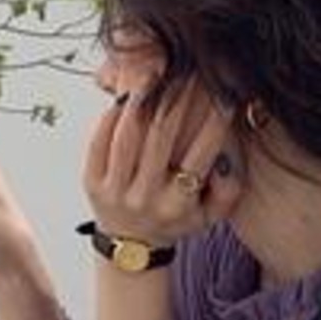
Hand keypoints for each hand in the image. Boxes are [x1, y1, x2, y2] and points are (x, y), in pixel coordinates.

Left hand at [83, 71, 242, 248]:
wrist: (131, 248)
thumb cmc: (175, 221)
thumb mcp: (209, 217)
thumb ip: (228, 191)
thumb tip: (226, 158)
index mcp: (177, 207)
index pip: (200, 157)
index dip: (214, 122)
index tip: (224, 94)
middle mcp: (145, 199)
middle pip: (160, 138)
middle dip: (177, 99)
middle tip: (188, 71)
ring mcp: (115, 191)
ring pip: (128, 135)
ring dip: (142, 100)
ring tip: (156, 74)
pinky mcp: (91, 183)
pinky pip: (100, 142)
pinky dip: (113, 115)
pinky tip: (127, 96)